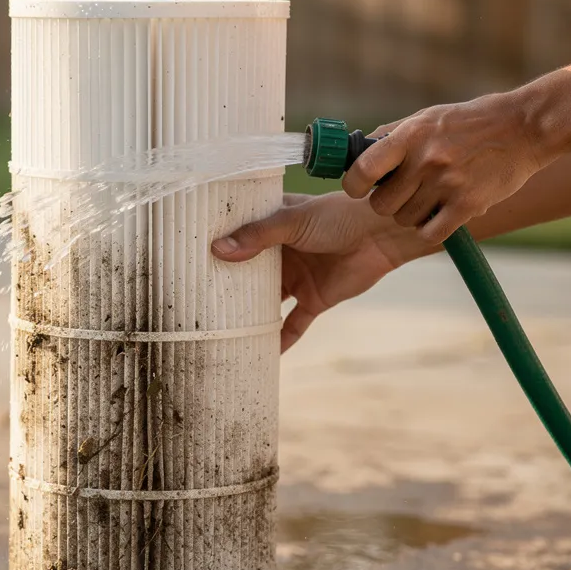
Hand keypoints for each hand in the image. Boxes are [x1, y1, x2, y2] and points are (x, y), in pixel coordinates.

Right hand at [211, 192, 425, 351]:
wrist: (383, 233)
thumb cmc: (338, 215)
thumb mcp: (293, 221)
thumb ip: (257, 236)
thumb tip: (218, 250)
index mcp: (272, 226)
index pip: (238, 237)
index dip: (217, 247)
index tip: (187, 260)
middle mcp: (281, 253)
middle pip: (248, 274)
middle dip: (227, 286)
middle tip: (194, 301)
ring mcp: (297, 278)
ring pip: (266, 301)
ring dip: (249, 314)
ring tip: (219, 330)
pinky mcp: (314, 300)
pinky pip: (293, 325)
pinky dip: (281, 339)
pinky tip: (262, 354)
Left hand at [345, 92, 555, 243]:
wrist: (525, 127)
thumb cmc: (471, 122)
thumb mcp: (428, 117)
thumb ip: (393, 135)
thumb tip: (356, 151)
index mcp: (411, 135)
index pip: (362, 170)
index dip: (354, 185)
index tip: (359, 188)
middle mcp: (426, 160)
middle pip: (382, 204)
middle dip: (388, 203)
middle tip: (404, 193)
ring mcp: (447, 183)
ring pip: (405, 220)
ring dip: (412, 215)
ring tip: (429, 198)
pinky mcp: (468, 204)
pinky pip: (430, 233)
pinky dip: (430, 229)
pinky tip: (439, 216)